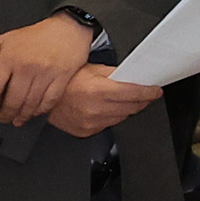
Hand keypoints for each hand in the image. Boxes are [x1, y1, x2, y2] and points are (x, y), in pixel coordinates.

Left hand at [0, 15, 91, 123]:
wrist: (69, 28)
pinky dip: (40, 110)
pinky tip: (35, 112)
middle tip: (4, 118)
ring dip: (23, 115)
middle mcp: (27, 67)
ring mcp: (45, 74)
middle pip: (12, 100)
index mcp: (9, 58)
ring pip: (30, 103)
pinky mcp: (62, 78)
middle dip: (6, 113)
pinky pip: (49, 101)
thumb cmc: (36, 35)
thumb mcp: (5, 38)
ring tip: (18, 120)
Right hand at [47, 65, 163, 137]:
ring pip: (123, 117)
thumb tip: (135, 75)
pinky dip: (112, 117)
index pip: (135, 94)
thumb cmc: (65, 81)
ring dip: (127, 109)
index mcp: (98, 91)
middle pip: (132, 107)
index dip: (150, 92)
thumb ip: (116, 73)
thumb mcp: (92, 69)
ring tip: (120, 100)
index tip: (156, 91)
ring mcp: (91, 122)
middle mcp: (95, 109)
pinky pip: (109, 125)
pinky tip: (105, 109)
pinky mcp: (86, 131)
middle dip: (141, 100)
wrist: (42, 97)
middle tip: (144, 94)